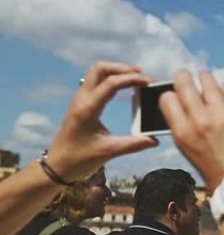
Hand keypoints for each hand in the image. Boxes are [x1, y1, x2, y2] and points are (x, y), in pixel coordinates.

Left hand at [48, 61, 158, 180]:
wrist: (57, 166)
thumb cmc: (79, 159)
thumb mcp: (109, 152)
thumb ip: (134, 144)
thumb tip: (155, 140)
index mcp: (88, 109)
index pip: (111, 83)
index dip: (132, 79)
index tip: (148, 82)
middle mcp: (81, 99)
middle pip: (100, 69)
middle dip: (122, 68)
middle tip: (141, 75)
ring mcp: (79, 100)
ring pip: (97, 73)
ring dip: (116, 71)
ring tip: (135, 78)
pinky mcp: (81, 104)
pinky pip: (95, 82)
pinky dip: (110, 79)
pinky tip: (123, 87)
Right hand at [159, 69, 223, 191]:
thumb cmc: (214, 170)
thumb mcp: (188, 150)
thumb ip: (183, 126)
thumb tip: (181, 104)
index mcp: (182, 133)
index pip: (167, 98)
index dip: (169, 94)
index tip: (174, 93)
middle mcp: (200, 121)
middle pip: (185, 84)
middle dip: (183, 77)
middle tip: (185, 75)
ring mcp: (223, 116)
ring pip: (208, 82)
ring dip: (205, 79)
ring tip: (205, 77)